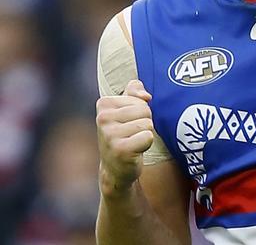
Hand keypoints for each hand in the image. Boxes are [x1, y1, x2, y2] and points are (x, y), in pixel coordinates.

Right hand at [96, 80, 153, 196]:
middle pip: (146, 111)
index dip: (141, 112)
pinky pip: (148, 137)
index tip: (129, 123)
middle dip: (145, 123)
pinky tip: (134, 151)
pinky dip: (146, 144)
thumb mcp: (127, 108)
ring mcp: (109, 135)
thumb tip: (146, 96)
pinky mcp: (120, 150)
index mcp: (104, 104)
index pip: (141, 100)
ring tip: (132, 142)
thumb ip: (135, 91)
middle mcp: (103, 118)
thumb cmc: (124, 133)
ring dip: (145, 134)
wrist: (115, 167)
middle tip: (132, 134)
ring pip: (148, 124)